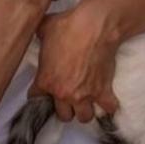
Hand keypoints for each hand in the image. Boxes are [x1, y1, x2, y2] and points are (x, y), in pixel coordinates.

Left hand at [34, 0, 121, 122]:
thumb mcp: (45, 29)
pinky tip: (107, 100)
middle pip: (63, 115)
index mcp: (46, 81)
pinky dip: (108, 105)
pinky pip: (108, 108)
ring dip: (85, 110)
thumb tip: (37, 29)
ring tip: (87, 101)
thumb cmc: (69, 27)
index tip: (46, 88)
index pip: (36, 98)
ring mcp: (85, 94)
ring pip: (84, 117)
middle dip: (65, 108)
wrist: (95, 26)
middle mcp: (64, 93)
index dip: (40, 93)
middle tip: (69, 97)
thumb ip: (38, 35)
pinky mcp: (103, 91)